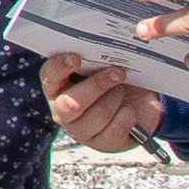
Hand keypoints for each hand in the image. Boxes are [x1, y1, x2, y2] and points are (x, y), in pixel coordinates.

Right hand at [43, 55, 164, 150]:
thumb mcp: (106, 65)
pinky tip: (129, 111)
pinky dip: (128, 116)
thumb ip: (99, 57)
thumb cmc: (116, 80)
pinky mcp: (100, 144)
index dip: (60, 67)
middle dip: (98, 86)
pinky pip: (115, 129)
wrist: (138, 106)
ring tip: (123, 91)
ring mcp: (80, 130)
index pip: (49, 76)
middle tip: (119, 73)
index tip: (76, 58)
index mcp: (57, 86)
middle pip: (72, 102)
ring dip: (117, 99)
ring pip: (99, 114)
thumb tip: (105, 44)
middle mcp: (63, 109)